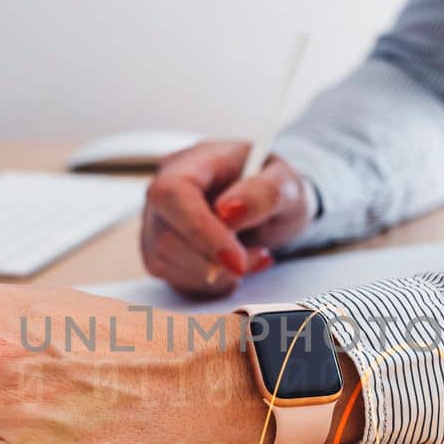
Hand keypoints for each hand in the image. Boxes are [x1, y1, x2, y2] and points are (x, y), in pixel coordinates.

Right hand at [141, 140, 314, 296]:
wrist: (267, 205)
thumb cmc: (273, 188)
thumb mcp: (287, 184)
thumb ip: (264, 193)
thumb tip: (230, 210)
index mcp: (193, 161)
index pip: (173, 192)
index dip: (199, 230)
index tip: (236, 259)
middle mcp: (164, 190)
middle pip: (165, 236)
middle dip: (213, 260)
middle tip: (257, 255)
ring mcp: (156, 223)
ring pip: (166, 263)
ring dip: (216, 274)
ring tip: (250, 256)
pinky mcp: (159, 253)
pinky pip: (176, 280)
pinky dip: (211, 283)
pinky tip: (233, 266)